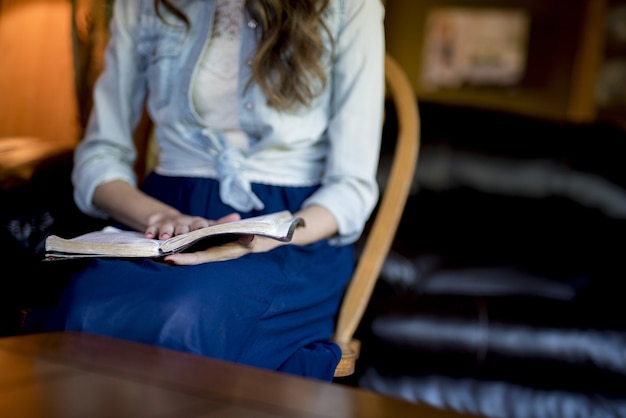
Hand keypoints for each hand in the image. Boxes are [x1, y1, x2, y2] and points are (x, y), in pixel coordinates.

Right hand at [145, 213, 240, 239]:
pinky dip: (150, 232)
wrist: (168, 219)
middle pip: (183, 226)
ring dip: (165, 231)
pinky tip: (148, 237)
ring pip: (167, 227)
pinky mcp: (155, 227)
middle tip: (182, 235)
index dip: (200, 226)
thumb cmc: (192, 226)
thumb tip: (239, 217)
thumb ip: (221, 223)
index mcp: (196, 223)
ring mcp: (169, 224)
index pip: (200, 224)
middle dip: (182, 230)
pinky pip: (152, 229)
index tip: (201, 229)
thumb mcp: (206, 224)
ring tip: (164, 237)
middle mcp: (183, 223)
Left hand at [162, 234, 282, 264]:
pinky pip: (194, 246)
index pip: (199, 258)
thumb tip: (250, 239)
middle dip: (173, 256)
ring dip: (174, 250)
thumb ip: (252, 239)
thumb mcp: (256, 238)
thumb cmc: (259, 238)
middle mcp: (214, 253)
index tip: (169, 259)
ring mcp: (212, 249)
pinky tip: (170, 241)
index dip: (185, 259)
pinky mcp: (211, 245)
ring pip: (189, 251)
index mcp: (221, 253)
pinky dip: (182, 245)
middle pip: (189, 257)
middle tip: (154, 253)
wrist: (262, 239)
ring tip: (156, 247)